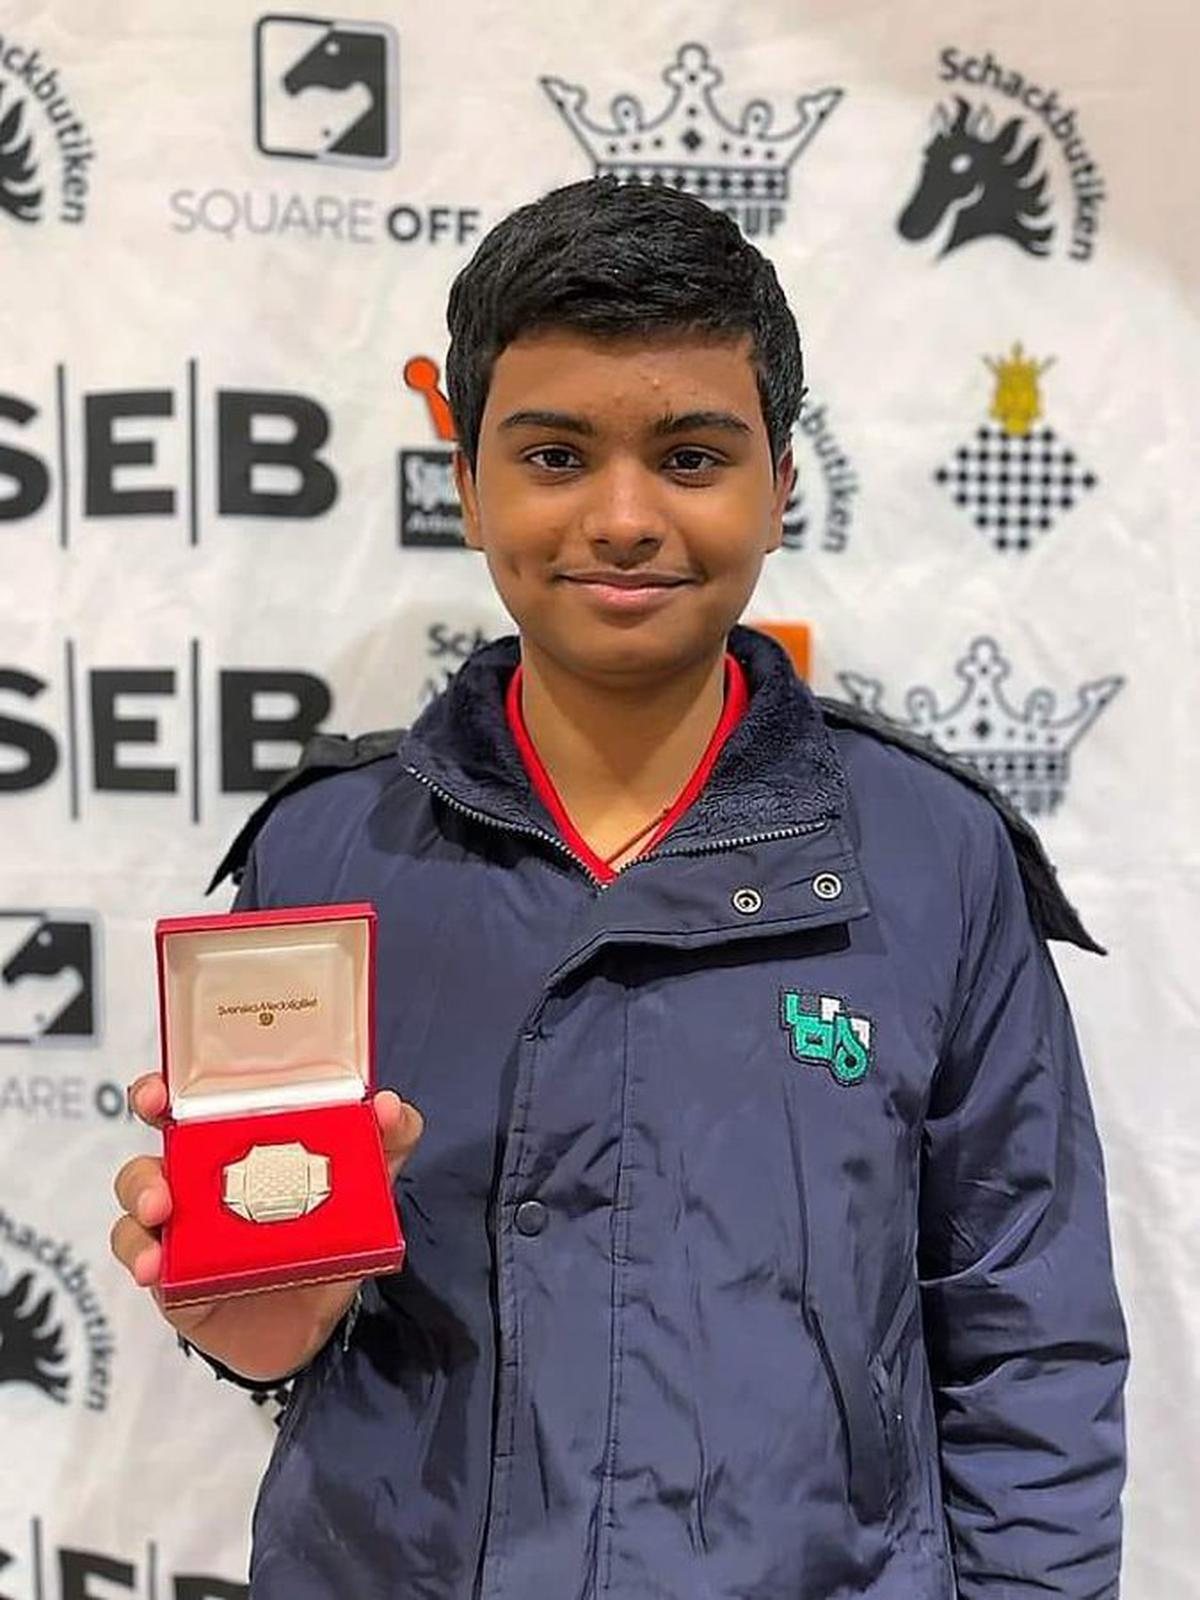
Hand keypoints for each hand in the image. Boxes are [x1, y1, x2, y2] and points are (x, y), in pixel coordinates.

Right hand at [110, 1074, 423, 1382]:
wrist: (315, 1326)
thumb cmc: (328, 1235)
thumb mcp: (367, 1184)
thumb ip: (389, 1142)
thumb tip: (390, 1106)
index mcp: (240, 1140)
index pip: (193, 1098)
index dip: (169, 1086)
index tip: (164, 1088)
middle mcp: (201, 1174)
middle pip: (155, 1139)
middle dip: (148, 1125)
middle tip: (158, 1130)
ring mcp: (180, 1223)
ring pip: (140, 1193)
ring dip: (144, 1193)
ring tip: (162, 1210)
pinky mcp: (170, 1273)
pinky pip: (140, 1254)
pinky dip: (142, 1255)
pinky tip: (154, 1266)